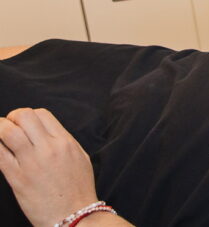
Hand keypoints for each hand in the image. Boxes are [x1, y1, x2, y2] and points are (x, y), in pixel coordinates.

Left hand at [0, 108, 98, 226]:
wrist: (75, 215)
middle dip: (11, 118)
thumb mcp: (79, 157)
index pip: (41, 114)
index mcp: (65, 141)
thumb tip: (44, 133)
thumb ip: (63, 142)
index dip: (28, 115)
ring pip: (7, 132)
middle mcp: (48, 148)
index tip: (22, 125)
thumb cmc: (78, 189)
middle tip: (8, 129)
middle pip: (24, 116)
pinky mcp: (17, 179)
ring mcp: (31, 163)